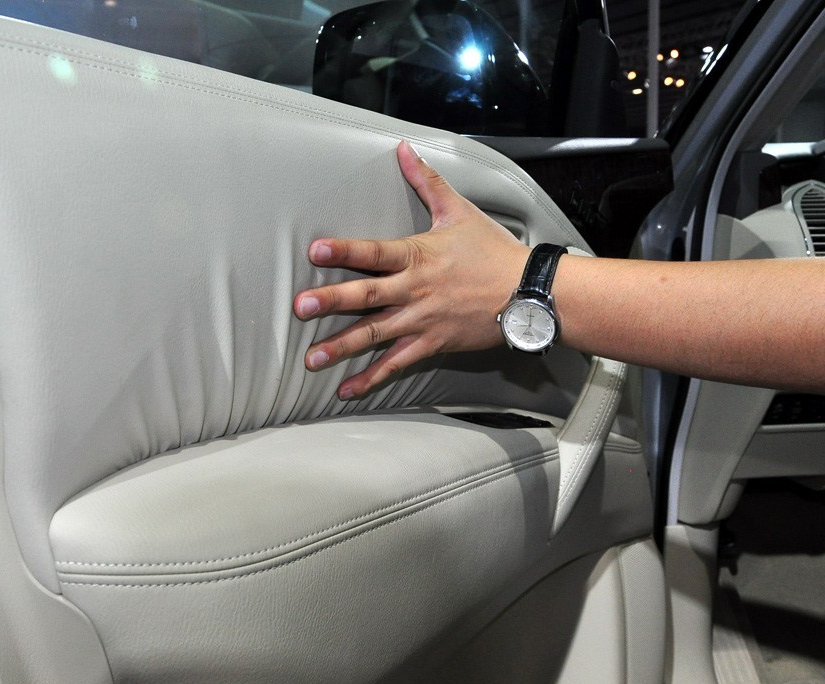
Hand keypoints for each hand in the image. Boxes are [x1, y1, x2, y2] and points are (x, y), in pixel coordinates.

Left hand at [293, 140, 529, 398]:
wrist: (528, 293)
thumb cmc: (493, 251)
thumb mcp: (459, 211)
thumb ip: (425, 181)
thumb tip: (403, 149)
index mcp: (418, 255)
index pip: (374, 252)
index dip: (345, 250)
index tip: (316, 251)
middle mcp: (414, 290)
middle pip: (366, 296)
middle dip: (332, 302)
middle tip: (300, 308)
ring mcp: (421, 321)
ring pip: (375, 335)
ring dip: (341, 347)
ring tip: (310, 358)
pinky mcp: (431, 344)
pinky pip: (396, 363)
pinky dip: (371, 378)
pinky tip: (345, 388)